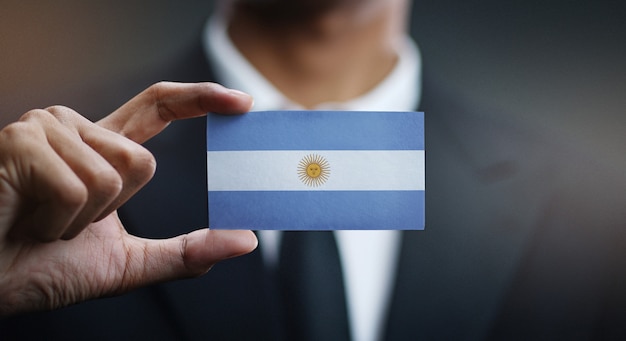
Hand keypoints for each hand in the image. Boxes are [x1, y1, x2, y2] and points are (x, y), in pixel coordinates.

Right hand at [0, 82, 256, 315]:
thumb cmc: (42, 268)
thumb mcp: (128, 264)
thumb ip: (185, 252)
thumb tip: (245, 241)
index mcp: (100, 149)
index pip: (158, 107)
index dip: (200, 98)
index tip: (241, 102)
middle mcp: (74, 128)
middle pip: (143, 161)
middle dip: (112, 211)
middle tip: (65, 224)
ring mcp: (45, 129)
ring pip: (114, 175)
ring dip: (82, 220)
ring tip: (41, 221)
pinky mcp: (21, 142)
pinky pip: (78, 187)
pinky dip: (58, 223)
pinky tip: (25, 220)